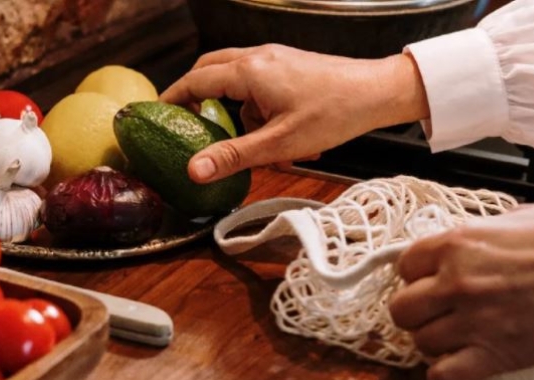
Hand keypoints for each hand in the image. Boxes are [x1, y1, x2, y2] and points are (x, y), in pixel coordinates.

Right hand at [160, 44, 428, 182]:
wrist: (377, 92)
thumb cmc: (334, 114)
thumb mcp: (279, 143)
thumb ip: (233, 155)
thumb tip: (194, 170)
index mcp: (249, 71)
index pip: (194, 80)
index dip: (172, 98)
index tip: (156, 114)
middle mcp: (257, 57)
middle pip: (209, 70)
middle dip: (196, 96)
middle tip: (188, 124)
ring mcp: (274, 58)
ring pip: (234, 79)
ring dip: (234, 109)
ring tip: (253, 142)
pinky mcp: (288, 65)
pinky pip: (257, 82)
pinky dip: (255, 107)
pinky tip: (277, 133)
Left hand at [389, 204, 533, 379]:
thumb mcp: (515, 220)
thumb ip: (476, 237)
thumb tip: (461, 248)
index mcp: (457, 244)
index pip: (404, 266)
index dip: (416, 276)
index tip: (429, 280)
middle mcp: (456, 283)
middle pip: (401, 309)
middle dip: (416, 311)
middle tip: (436, 311)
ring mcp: (474, 321)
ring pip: (420, 343)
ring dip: (434, 342)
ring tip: (454, 336)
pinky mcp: (496, 355)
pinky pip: (444, 376)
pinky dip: (445, 375)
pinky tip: (458, 364)